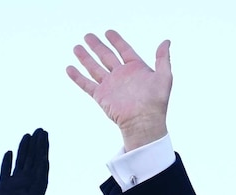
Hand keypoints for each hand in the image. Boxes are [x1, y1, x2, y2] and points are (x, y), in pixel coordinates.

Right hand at [0, 128, 49, 194]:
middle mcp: (28, 182)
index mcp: (38, 183)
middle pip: (33, 159)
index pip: (42, 161)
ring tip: (27, 135)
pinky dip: (7, 162)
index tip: (44, 135)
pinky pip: (6, 171)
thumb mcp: (34, 194)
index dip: (44, 148)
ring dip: (24, 149)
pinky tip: (9, 152)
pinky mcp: (3, 188)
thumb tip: (44, 161)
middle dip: (37, 145)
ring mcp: (15, 184)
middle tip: (40, 130)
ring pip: (21, 162)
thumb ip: (39, 178)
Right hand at [66, 30, 171, 150]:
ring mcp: (110, 85)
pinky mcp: (101, 96)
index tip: (108, 32)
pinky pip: (86, 84)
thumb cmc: (156, 102)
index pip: (124, 50)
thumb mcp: (164, 77)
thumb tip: (166, 41)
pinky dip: (77, 77)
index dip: (116, 41)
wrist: (144, 122)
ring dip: (85, 58)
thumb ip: (163, 58)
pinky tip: (69, 68)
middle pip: (106, 56)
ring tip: (77, 47)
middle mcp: (122, 76)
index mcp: (136, 69)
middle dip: (97, 46)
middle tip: (88, 36)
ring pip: (94, 68)